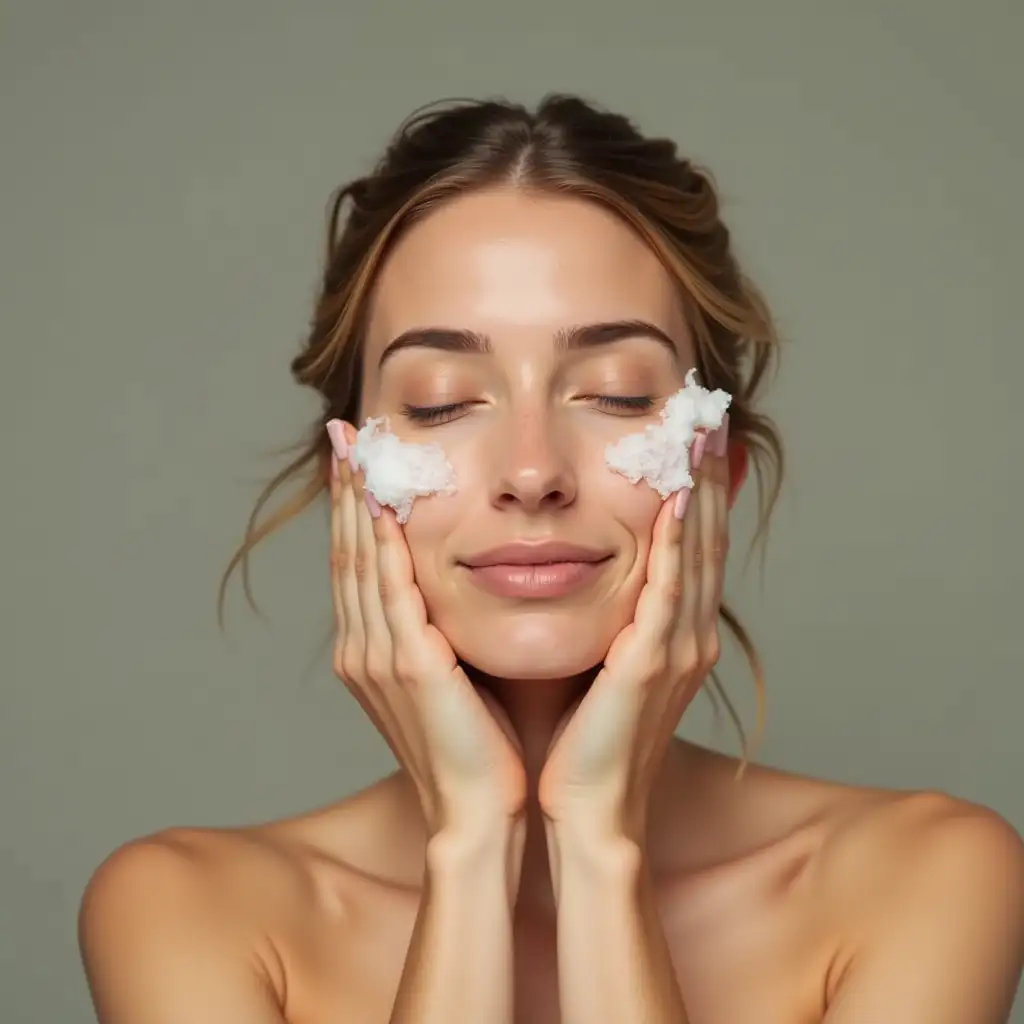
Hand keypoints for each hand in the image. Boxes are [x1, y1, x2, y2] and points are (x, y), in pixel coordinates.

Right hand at [326, 420, 526, 840]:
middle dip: (344, 490)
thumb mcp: (454, 674)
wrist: (483, 812)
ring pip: (362, 560)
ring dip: (355, 501)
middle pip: (349, 551)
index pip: (360, 564)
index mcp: (374, 650)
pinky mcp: (409, 663)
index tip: (355, 461)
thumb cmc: (482, 746)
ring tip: (353, 448)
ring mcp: (379, 656)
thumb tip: (458, 586)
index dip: (353, 510)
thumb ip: (443, 628)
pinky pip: (391, 586)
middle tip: (342, 434)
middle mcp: (364, 647)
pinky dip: (381, 539)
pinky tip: (376, 498)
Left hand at [538, 422, 730, 841]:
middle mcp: (687, 634)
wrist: (587, 808)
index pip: (691, 545)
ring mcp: (676, 649)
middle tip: (710, 412)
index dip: (699, 488)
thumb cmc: (583, 739)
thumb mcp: (600, 660)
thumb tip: (573, 562)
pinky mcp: (651, 664)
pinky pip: (669, 592)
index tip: (694, 434)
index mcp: (673, 633)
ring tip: (703, 433)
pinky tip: (677, 499)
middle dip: (710, 474)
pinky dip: (676, 544)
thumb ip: (605, 613)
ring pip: (695, 553)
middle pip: (705, 537)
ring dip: (702, 491)